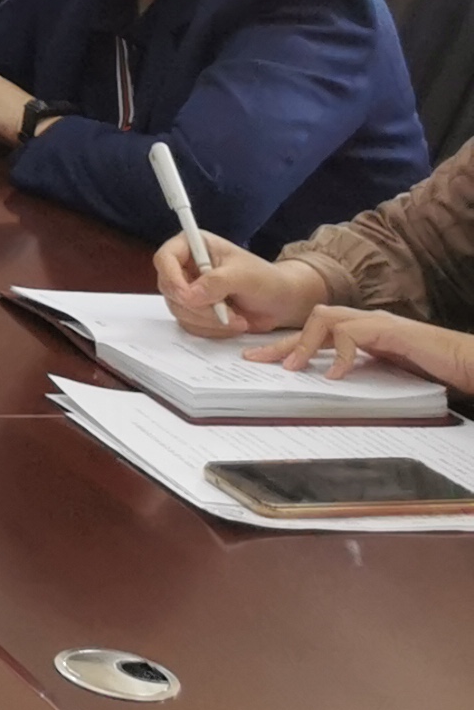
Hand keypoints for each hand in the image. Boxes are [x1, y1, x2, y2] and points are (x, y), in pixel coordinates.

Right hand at [155, 233, 327, 335]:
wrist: (281, 302)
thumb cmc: (266, 280)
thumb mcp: (244, 276)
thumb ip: (216, 282)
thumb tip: (190, 295)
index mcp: (194, 246)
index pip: (165, 259)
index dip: (172, 278)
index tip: (188, 296)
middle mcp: (186, 267)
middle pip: (169, 289)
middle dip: (198, 306)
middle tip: (224, 312)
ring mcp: (189, 289)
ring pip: (178, 309)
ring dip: (207, 320)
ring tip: (235, 318)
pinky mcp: (195, 310)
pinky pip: (189, 324)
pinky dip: (210, 329)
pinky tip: (231, 323)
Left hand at [250, 304, 473, 394]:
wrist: (465, 361)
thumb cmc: (431, 369)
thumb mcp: (385, 374)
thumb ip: (359, 374)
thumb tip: (326, 389)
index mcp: (360, 332)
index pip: (315, 333)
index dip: (288, 345)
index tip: (262, 361)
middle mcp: (363, 321)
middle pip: (310, 323)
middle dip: (281, 342)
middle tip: (256, 360)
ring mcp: (376, 322)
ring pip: (324, 320)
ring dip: (304, 344)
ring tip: (292, 369)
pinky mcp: (390, 330)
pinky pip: (352, 334)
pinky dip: (340, 354)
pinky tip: (336, 375)